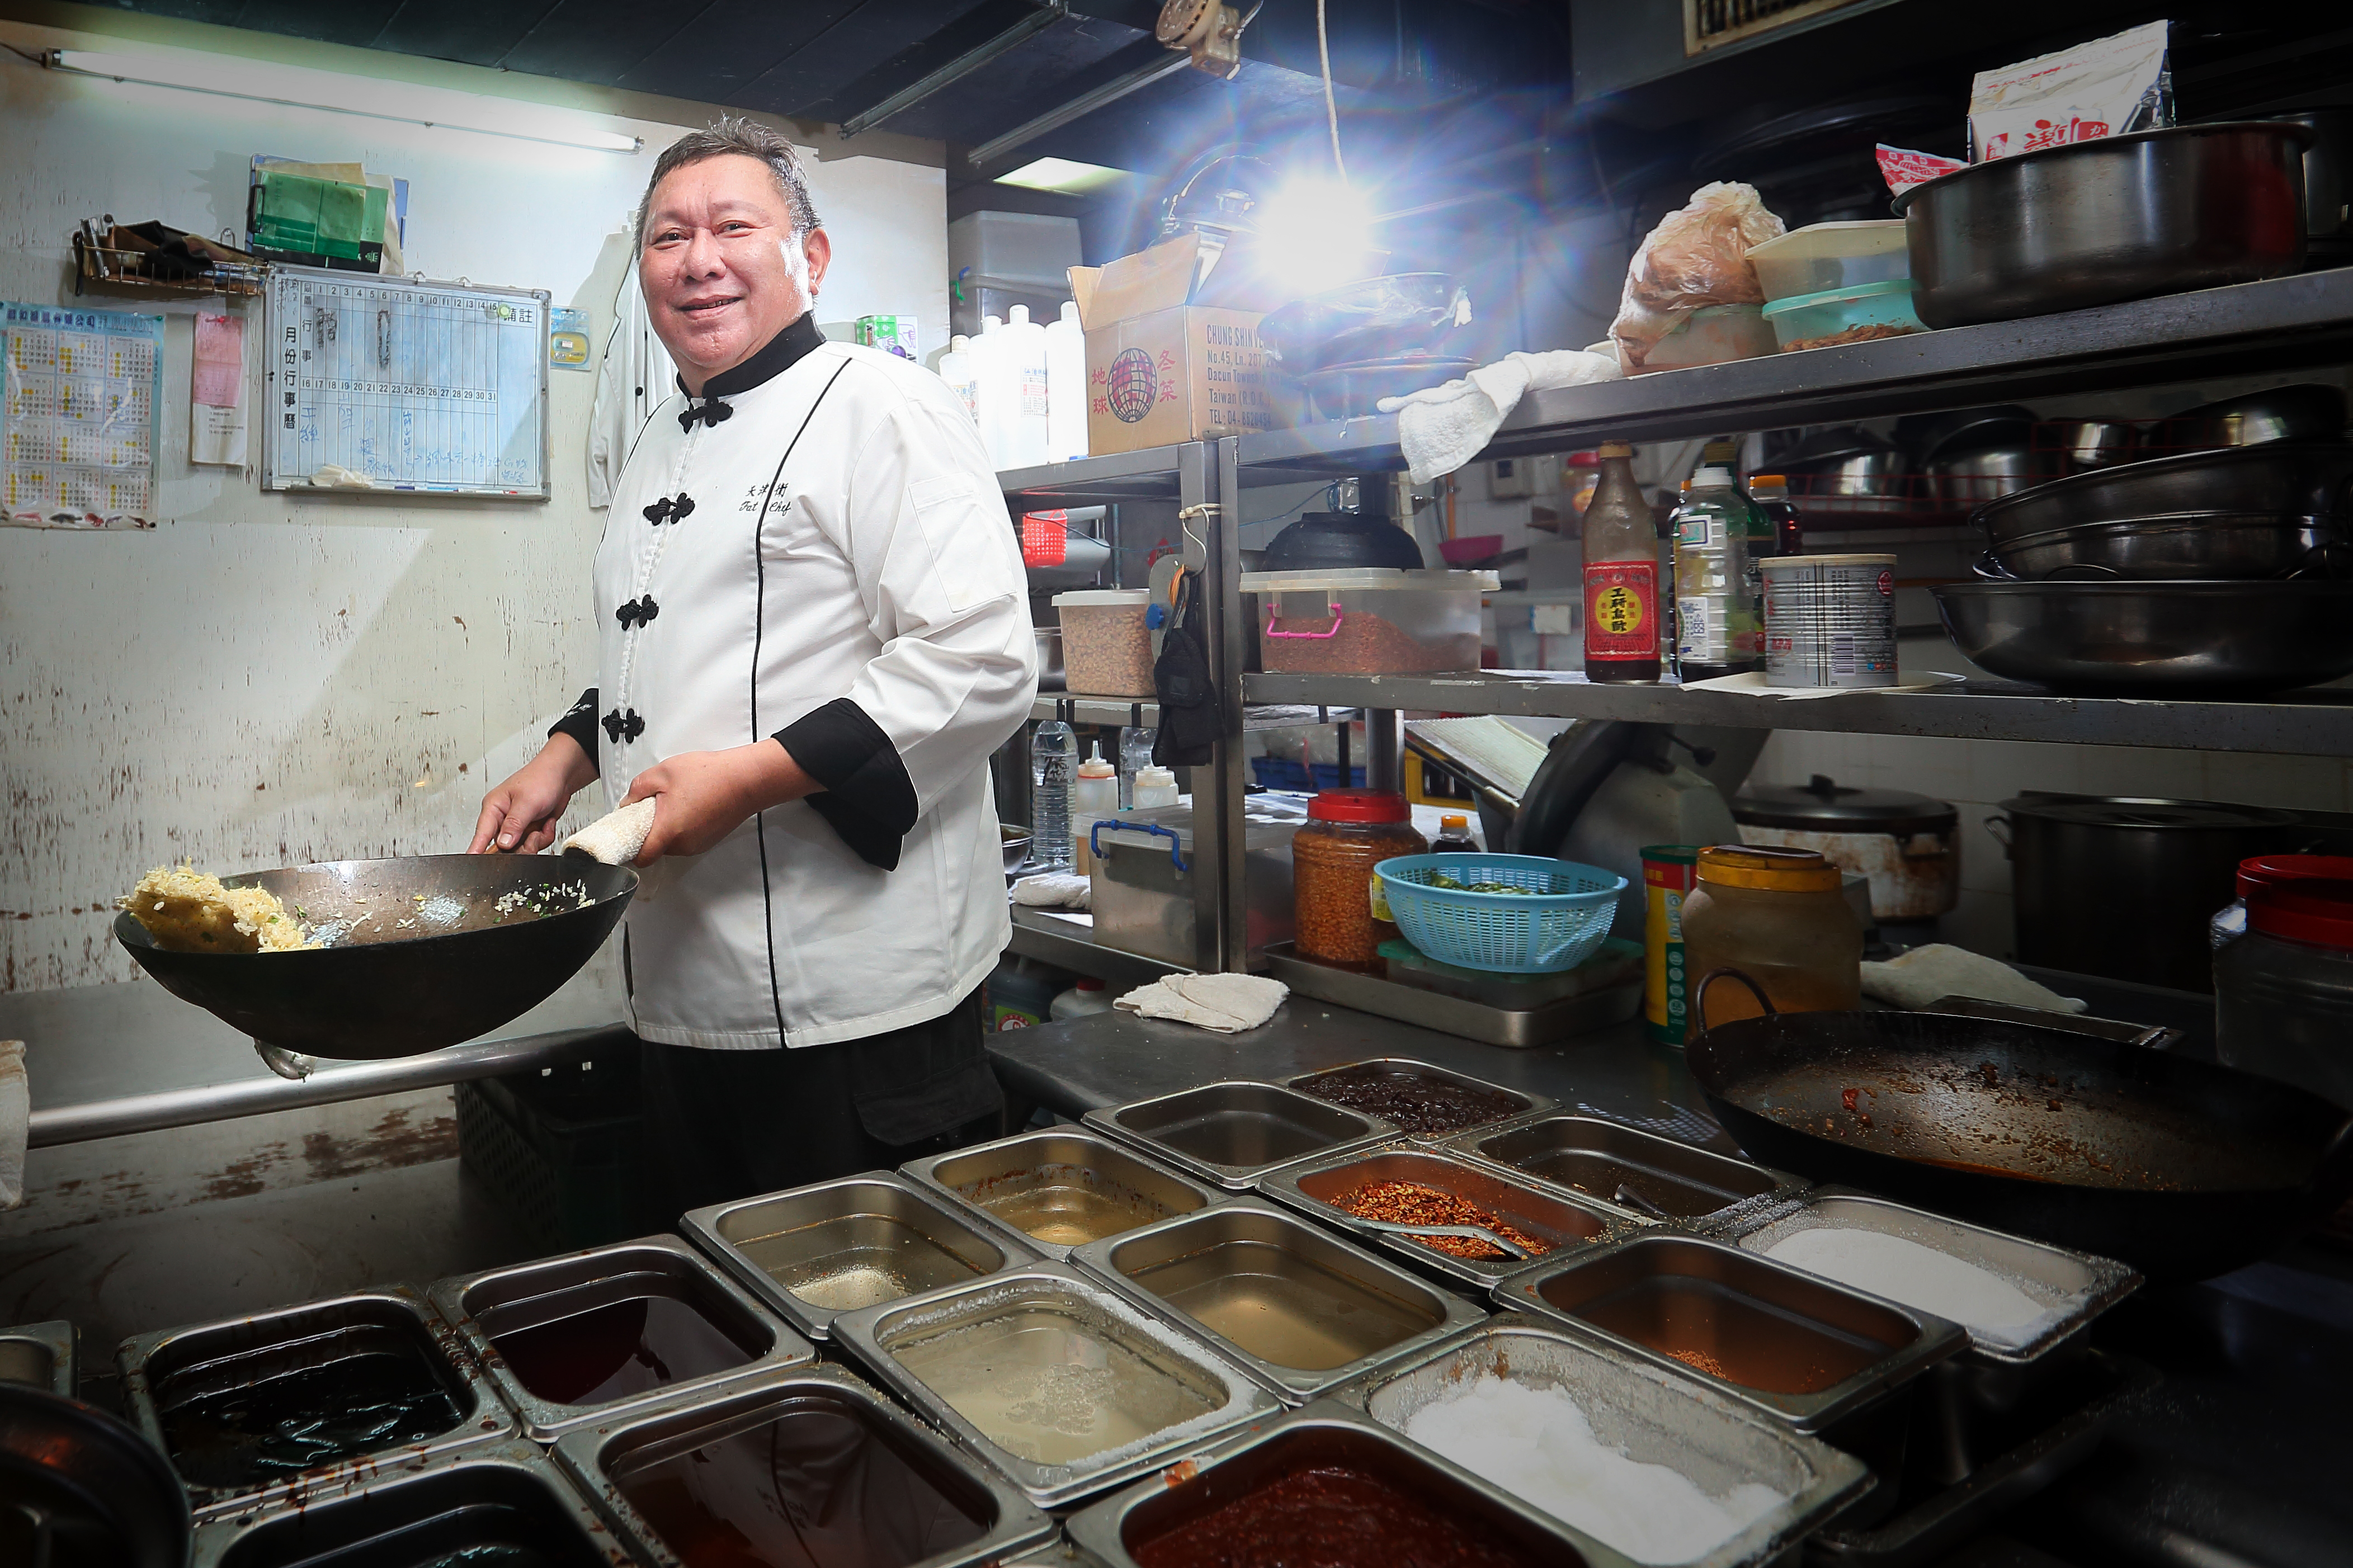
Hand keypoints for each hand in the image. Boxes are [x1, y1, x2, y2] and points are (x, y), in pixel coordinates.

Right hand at [469, 733, 596, 853]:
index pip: (481, 834)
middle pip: (503, 848)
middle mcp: (502, 819)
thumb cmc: (541, 778)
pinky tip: (547, 824)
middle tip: (533, 835)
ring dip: (536, 841)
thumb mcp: (527, 802)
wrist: (562, 775)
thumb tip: (503, 843)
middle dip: (522, 845)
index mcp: (493, 808)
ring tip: (542, 825)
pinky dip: (544, 837)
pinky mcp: (528, 830)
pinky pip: (534, 844)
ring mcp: (516, 826)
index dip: (477, 850)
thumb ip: (514, 824)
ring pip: (521, 849)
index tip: (473, 862)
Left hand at [623, 740, 817, 862]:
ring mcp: (698, 844)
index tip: (626, 836)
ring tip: (675, 801)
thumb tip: (627, 803)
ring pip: (672, 843)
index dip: (630, 849)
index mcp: (668, 831)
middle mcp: (684, 844)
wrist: (746, 779)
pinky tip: (690, 804)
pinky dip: (683, 826)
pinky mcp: (709, 840)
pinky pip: (687, 838)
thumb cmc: (709, 775)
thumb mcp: (663, 772)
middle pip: (656, 848)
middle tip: (652, 806)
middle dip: (650, 831)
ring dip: (667, 828)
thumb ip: (637, 789)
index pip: (642, 858)